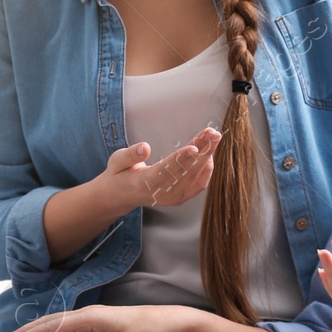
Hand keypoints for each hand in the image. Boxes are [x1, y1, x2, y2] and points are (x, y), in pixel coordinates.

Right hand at [0, 304, 195, 331]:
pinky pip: (63, 326)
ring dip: (33, 331)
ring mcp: (89, 317)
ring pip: (54, 322)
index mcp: (89, 317)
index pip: (51, 327)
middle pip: (47, 322)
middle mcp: (85, 314)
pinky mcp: (93, 323)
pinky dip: (46, 331)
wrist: (166, 323)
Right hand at [100, 127, 221, 211]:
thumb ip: (130, 155)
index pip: (165, 171)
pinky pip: (199, 184)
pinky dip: (206, 168)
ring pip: (196, 176)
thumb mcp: (116, 162)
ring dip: (207, 155)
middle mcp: (161, 194)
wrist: (122, 195)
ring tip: (214, 136)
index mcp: (143, 183)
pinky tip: (209, 152)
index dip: (181, 159)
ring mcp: (173, 198)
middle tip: (212, 133)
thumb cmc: (120, 174)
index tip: (194, 148)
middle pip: (186, 171)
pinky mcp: (181, 197)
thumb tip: (145, 147)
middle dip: (201, 151)